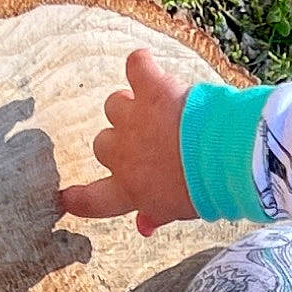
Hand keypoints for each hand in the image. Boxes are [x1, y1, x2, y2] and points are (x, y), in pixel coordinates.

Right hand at [57, 48, 200, 236]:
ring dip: (131, 106)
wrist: (225, 157)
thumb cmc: (207, 189)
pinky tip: (147, 67)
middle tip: (150, 143)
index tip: (66, 197)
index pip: (94, 199)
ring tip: (156, 109)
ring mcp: (133, 119)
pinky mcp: (151, 90)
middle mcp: (124, 155)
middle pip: (101, 145)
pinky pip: (136, 66)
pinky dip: (141, 65)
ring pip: (114, 106)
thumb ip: (157, 214)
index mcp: (131, 189)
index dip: (78, 198)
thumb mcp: (179, 211)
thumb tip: (144, 226)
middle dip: (122, 143)